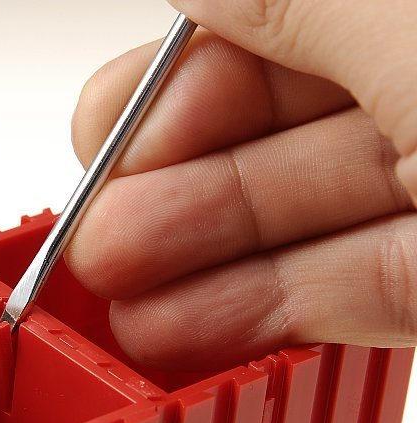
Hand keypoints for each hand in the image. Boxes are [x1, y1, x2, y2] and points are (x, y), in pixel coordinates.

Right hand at [66, 0, 416, 369]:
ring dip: (191, 265)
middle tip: (98, 235)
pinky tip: (185, 330)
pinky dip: (259, 314)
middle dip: (168, 188)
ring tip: (119, 296)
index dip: (179, 85)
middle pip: (273, 137)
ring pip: (299, 224)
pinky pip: (347, 294)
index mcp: (416, 15)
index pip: (277, 33)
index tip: (112, 132)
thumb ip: (300, 1)